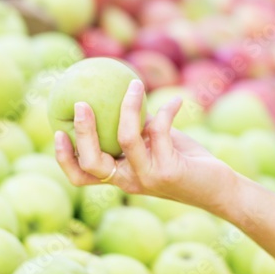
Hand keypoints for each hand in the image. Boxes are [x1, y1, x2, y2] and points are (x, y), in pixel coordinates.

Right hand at [54, 80, 232, 212]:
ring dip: (129, 107)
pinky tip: (177, 101)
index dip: (64, 158)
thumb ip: (140, 128)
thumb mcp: (157, 144)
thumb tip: (125, 91)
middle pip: (91, 162)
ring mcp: (147, 177)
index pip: (81, 176)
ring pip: (125, 139)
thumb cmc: (185, 161)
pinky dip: (167, 111)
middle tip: (81, 103)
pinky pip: (159, 131)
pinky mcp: (168, 171)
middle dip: (82, 132)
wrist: (217, 188)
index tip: (57, 132)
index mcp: (120, 175)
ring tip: (134, 85)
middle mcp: (128, 181)